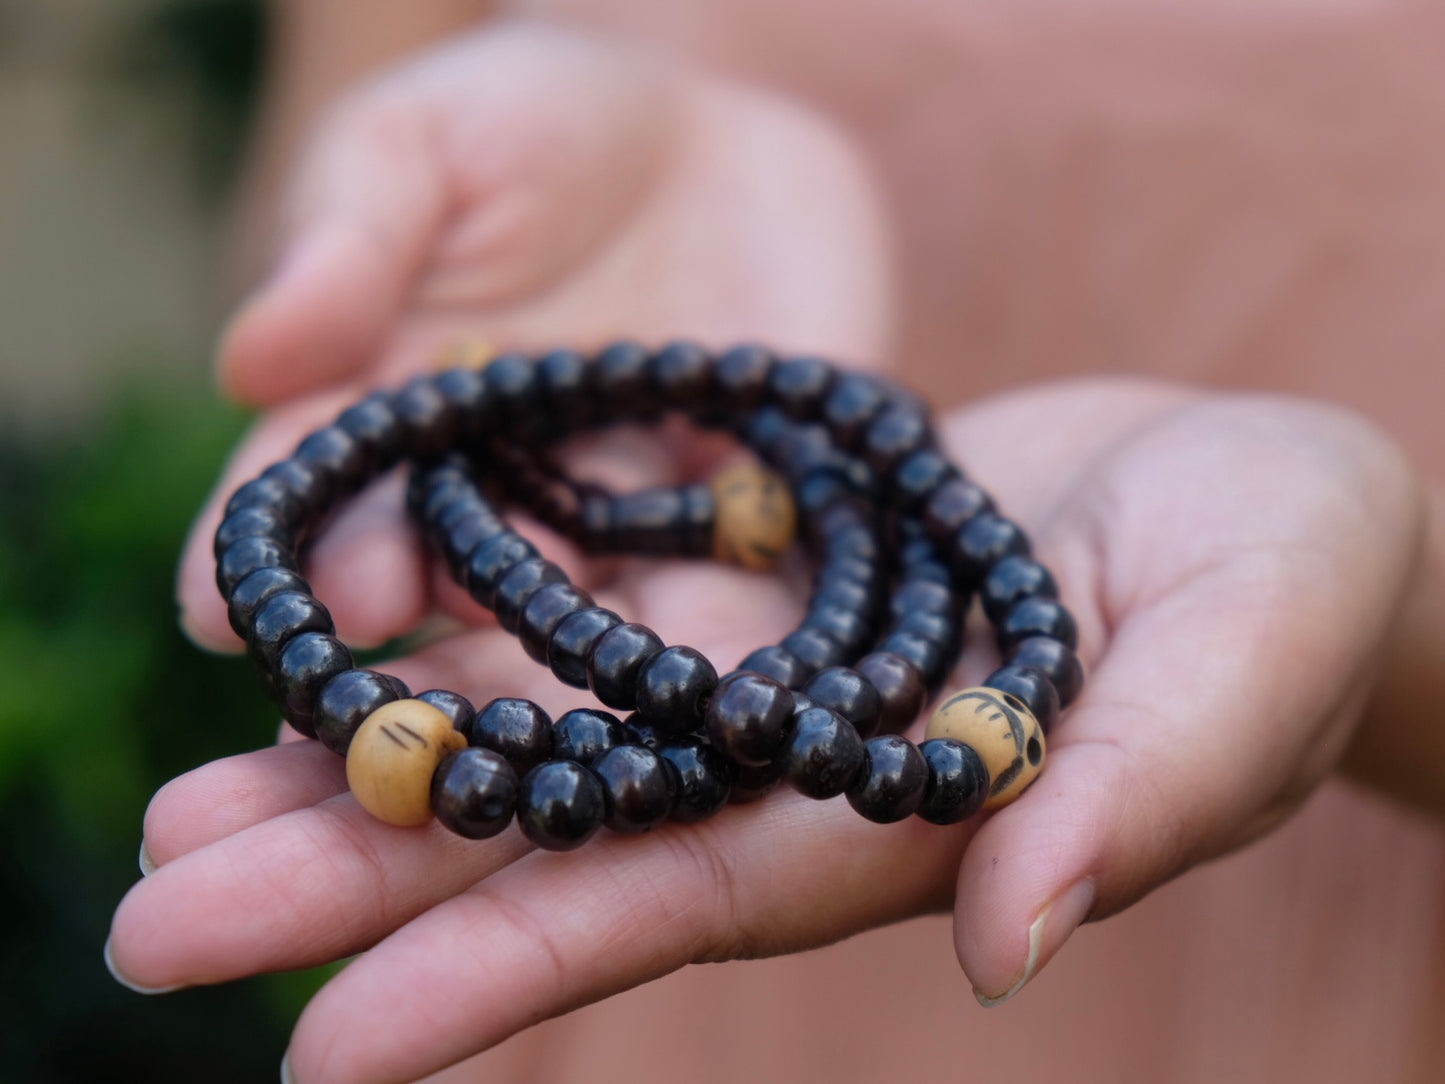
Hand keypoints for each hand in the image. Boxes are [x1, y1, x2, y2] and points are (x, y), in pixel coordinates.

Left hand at [111, 376, 1420, 1082]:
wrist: (1261, 489)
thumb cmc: (1285, 587)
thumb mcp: (1234, 675)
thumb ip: (1128, 795)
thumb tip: (1013, 931)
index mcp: (894, 821)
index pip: (677, 911)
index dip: (507, 972)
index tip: (325, 1052)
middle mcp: (797, 767)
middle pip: (561, 835)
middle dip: (367, 880)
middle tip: (158, 921)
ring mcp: (768, 666)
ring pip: (544, 722)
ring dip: (372, 758)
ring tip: (187, 808)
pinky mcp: (762, 568)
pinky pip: (589, 601)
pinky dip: (467, 621)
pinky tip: (339, 637)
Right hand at [176, 18, 892, 653]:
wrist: (713, 119)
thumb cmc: (533, 116)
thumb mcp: (424, 143)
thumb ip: (352, 241)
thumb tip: (252, 360)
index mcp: (399, 412)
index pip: (319, 497)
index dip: (269, 563)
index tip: (218, 618)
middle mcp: (508, 490)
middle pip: (451, 592)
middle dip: (418, 667)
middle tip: (391, 724)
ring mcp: (629, 511)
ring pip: (597, 623)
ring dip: (578, 689)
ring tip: (571, 753)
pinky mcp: (750, 505)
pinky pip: (746, 584)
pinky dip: (735, 644)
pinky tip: (731, 698)